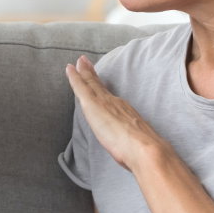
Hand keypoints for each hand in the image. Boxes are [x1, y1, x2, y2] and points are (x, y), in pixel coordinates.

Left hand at [65, 55, 172, 173]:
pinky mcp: (94, 105)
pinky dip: (74, 78)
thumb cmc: (144, 150)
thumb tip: (134, 147)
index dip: (102, 87)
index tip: (97, 79)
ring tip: (77, 62)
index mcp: (124, 112)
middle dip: (91, 74)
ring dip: (83, 72)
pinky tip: (69, 70)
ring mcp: (104, 102)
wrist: (144, 149)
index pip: (109, 97)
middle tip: (84, 62)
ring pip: (90, 83)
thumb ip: (134, 141)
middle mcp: (115, 103)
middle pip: (99, 86)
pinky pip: (81, 88)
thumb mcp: (138, 142)